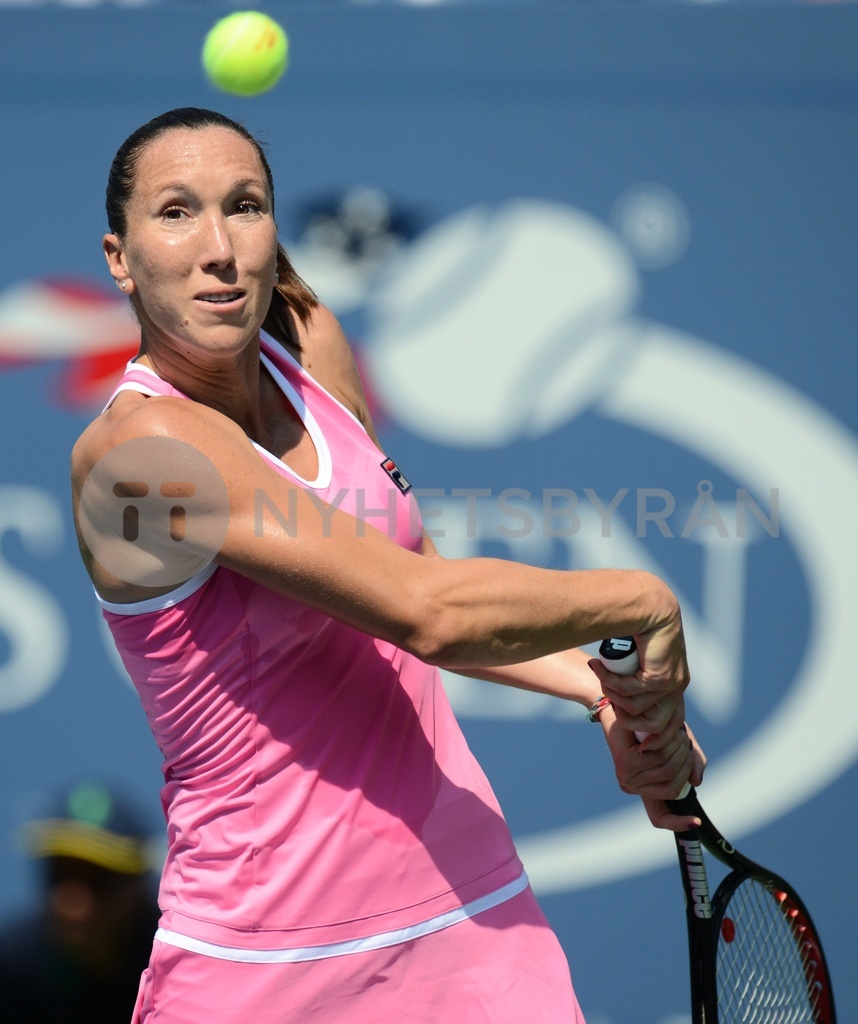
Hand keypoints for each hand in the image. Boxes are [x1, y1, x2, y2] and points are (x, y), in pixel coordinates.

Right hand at [588, 613, 688, 730]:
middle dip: (625, 719)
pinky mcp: (661, 678)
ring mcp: (671, 684)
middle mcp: (676, 687)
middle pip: (655, 728)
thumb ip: (630, 680)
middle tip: (606, 695)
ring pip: (636, 711)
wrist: (645, 603)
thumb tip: (613, 703)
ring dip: (613, 695)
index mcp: (674, 684)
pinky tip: (600, 666)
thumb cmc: (633, 629)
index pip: (669, 726)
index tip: (636, 743)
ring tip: (601, 672)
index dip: (651, 736)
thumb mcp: (633, 662)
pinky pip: (630, 693)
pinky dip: (611, 683)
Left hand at [600, 709, 705, 831]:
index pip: (659, 817)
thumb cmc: (651, 726)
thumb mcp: (678, 744)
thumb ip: (690, 761)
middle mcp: (633, 786)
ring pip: (668, 770)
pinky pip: (659, 758)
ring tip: (675, 732)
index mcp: (644, 787)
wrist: (622, 706)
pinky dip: (668, 742)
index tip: (696, 823)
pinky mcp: (625, 763)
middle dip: (686, 760)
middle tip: (682, 738)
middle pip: (674, 785)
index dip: (678, 823)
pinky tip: (669, 732)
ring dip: (678, 748)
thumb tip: (696, 782)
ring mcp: (628, 777)